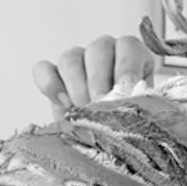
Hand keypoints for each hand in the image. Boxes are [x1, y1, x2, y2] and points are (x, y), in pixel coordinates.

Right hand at [31, 35, 155, 118]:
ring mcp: (77, 61)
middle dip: (99, 79)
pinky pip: (43, 69)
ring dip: (77, 85)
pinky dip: (50, 85)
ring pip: (70, 57)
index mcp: (132, 56)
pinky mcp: (54, 76)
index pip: (128, 46)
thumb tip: (134, 105)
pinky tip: (63, 104)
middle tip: (101, 105)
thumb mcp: (143, 112)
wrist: (108, 139)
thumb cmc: (132, 122)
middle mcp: (105, 52)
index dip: (127, 67)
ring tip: (84, 111)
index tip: (126, 91)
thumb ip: (141, 104)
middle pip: (98, 49)